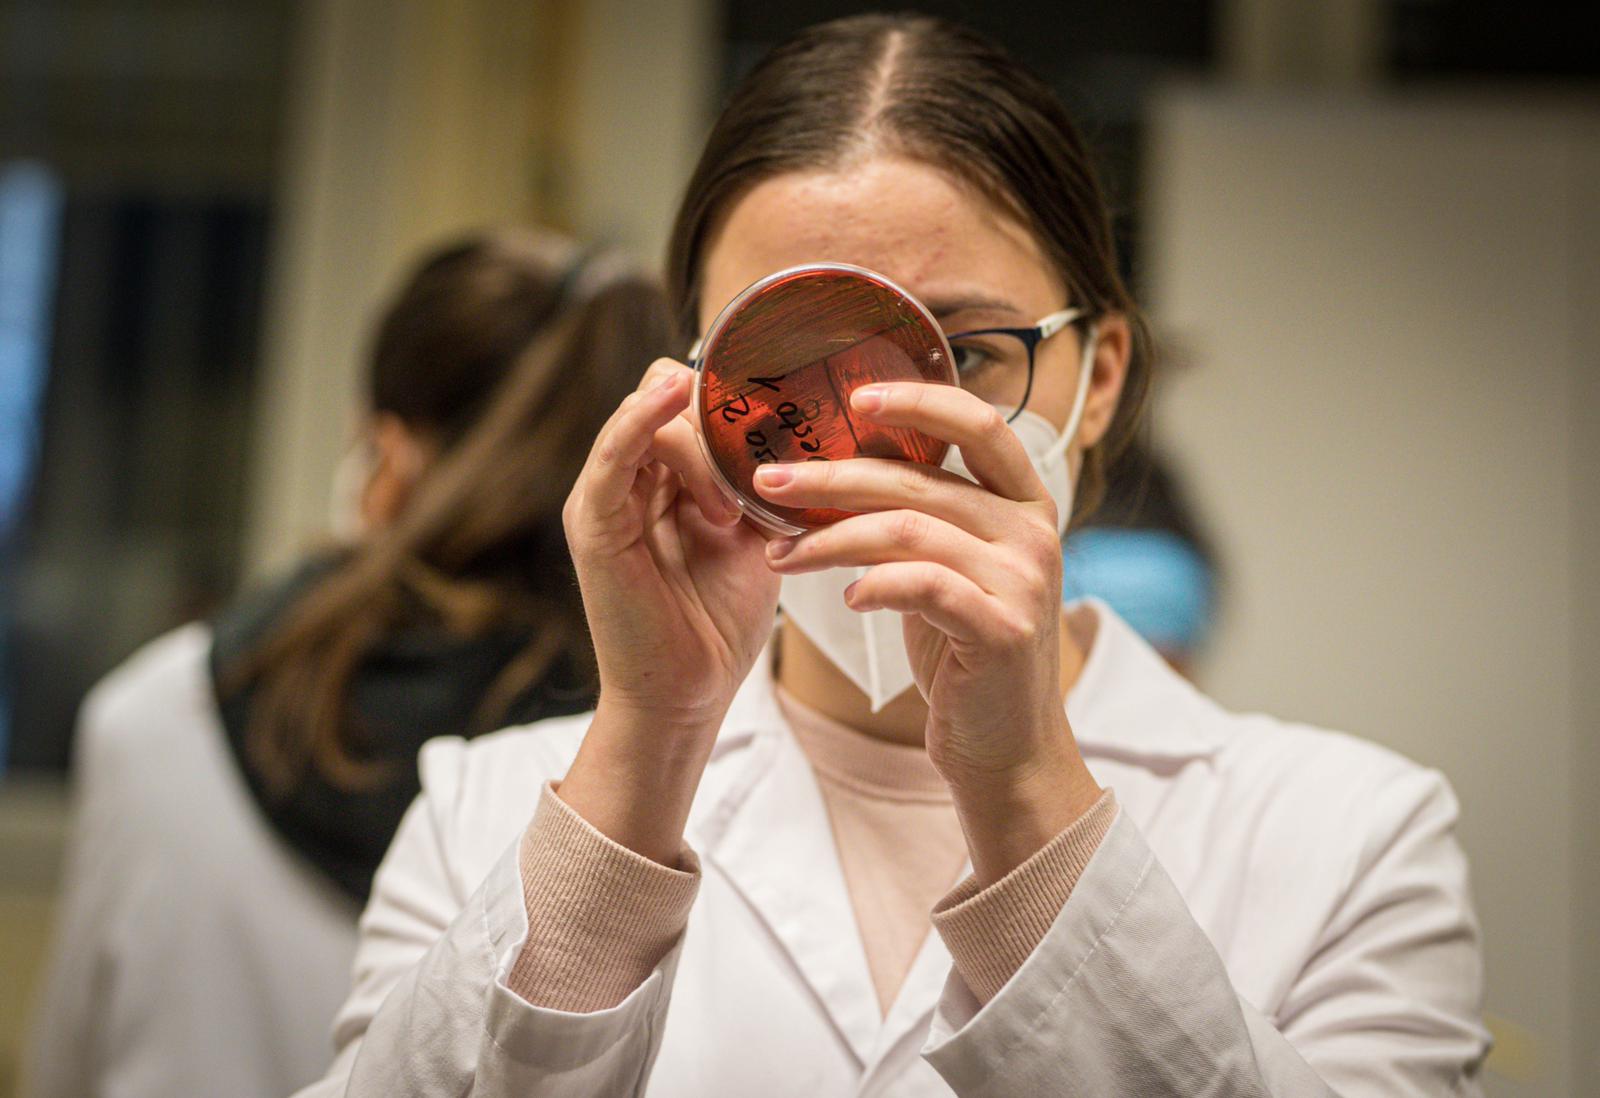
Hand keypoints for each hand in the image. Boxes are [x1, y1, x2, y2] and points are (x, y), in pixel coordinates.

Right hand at [557, 360, 779, 861]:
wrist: (688, 695)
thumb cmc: (719, 621)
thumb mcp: (755, 535)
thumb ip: (762, 479)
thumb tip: (801, 423)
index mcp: (663, 476)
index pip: (690, 398)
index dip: (733, 399)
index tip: (781, 425)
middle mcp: (629, 477)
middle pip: (668, 394)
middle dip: (719, 420)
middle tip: (751, 484)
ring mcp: (606, 495)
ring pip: (650, 415)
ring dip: (702, 449)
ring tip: (727, 514)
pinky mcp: (593, 521)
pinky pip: (612, 450)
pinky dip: (639, 417)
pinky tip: (670, 395)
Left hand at [753, 382, 1100, 880]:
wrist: (1006, 750)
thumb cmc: (965, 655)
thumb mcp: (949, 572)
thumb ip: (923, 519)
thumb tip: (840, 470)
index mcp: (1024, 503)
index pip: (980, 424)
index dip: (919, 400)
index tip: (854, 397)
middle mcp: (1033, 531)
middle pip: (921, 480)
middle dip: (833, 477)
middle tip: (767, 480)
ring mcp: (1024, 579)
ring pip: (909, 529)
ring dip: (831, 537)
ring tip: (781, 552)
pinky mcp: (1003, 628)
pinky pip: (922, 585)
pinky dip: (873, 584)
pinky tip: (845, 598)